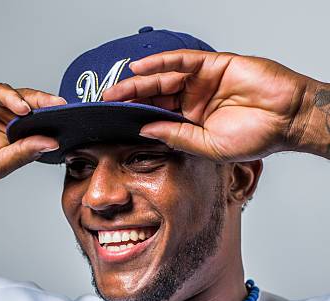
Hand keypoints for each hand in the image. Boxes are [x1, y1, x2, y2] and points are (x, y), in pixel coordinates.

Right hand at [0, 82, 63, 180]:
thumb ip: (24, 153)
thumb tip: (51, 144)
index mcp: (16, 137)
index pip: (42, 128)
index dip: (58, 127)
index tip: (77, 130)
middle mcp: (9, 119)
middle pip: (37, 110)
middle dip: (54, 110)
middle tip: (70, 111)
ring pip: (22, 98)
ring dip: (38, 101)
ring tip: (51, 107)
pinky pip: (0, 91)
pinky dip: (13, 97)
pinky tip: (24, 107)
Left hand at [103, 50, 320, 160]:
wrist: (287, 119)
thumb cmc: (256, 137)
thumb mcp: (209, 146)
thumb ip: (178, 137)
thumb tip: (146, 132)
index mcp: (193, 123)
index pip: (158, 118)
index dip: (136, 119)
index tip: (114, 124)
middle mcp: (194, 101)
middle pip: (156, 97)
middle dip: (130, 99)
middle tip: (107, 102)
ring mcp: (203, 82)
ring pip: (164, 78)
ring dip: (139, 82)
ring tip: (116, 89)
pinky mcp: (213, 65)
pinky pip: (182, 61)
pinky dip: (161, 62)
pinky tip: (140, 68)